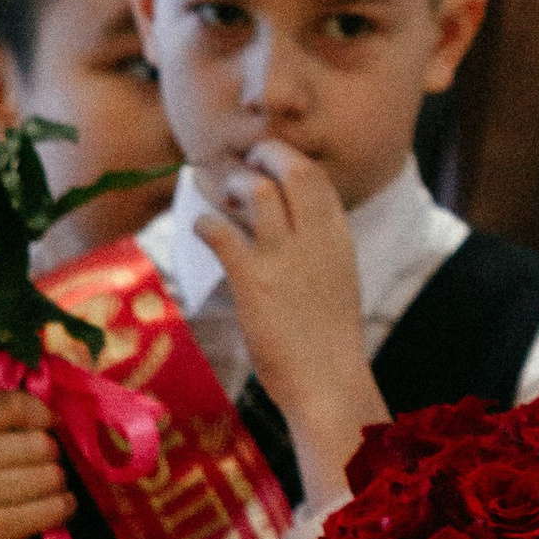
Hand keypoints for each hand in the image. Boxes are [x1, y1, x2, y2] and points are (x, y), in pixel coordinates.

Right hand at [0, 389, 70, 538]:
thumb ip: (3, 413)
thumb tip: (55, 408)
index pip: (14, 405)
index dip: (42, 417)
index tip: (45, 426)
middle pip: (42, 444)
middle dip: (50, 459)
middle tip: (34, 472)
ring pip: (53, 475)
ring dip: (56, 486)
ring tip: (35, 494)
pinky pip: (56, 506)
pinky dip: (61, 509)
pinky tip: (42, 512)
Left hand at [195, 144, 379, 508]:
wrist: (327, 382)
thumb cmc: (329, 339)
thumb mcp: (337, 280)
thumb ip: (317, 248)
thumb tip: (287, 227)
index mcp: (338, 237)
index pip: (316, 176)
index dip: (286, 159)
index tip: (265, 163)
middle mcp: (315, 238)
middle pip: (291, 168)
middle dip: (261, 156)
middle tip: (239, 164)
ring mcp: (285, 257)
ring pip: (256, 190)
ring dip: (231, 185)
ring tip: (219, 195)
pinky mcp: (254, 280)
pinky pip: (221, 232)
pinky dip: (205, 223)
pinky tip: (200, 229)